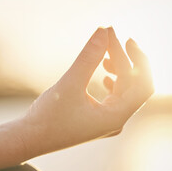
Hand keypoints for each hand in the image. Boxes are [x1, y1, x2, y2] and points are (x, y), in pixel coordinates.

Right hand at [20, 27, 153, 155]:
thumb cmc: (47, 118)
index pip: (142, 85)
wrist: (29, 139)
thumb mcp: (69, 84)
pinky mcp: (96, 119)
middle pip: (132, 85)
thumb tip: (103, 31)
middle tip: (108, 36)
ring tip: (105, 54)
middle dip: (123, 59)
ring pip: (123, 90)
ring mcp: (106, 121)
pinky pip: (114, 97)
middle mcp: (115, 121)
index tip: (122, 37)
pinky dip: (112, 81)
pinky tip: (104, 75)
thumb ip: (88, 58)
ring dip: (118, 69)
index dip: (137, 59)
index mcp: (115, 118)